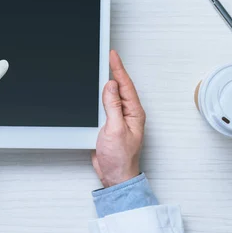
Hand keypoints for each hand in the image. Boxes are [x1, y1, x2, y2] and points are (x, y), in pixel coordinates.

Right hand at [91, 50, 145, 187]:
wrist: (115, 176)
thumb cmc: (120, 159)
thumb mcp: (115, 129)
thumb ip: (113, 106)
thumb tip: (110, 86)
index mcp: (134, 113)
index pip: (125, 85)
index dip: (118, 69)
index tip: (112, 55)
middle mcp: (128, 114)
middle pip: (120, 87)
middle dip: (114, 71)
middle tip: (107, 56)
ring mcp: (119, 119)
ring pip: (112, 95)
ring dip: (107, 83)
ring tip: (103, 67)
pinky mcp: (110, 124)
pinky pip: (106, 105)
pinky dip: (100, 96)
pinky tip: (97, 90)